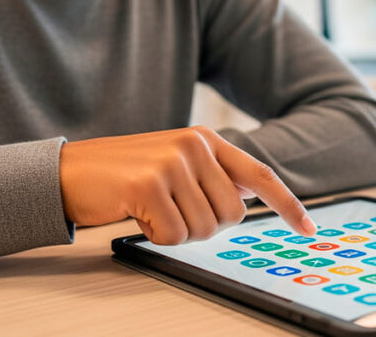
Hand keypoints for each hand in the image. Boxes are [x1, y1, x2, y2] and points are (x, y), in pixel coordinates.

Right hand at [58, 126, 316, 243]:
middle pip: (231, 216)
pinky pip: (174, 236)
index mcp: (204, 140)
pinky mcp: (149, 184)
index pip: (259, 175)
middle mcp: (193, 145)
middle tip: (171, 213)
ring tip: (150, 210)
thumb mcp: (174, 164)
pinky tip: (137, 215)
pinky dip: (156, 236)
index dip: (288, 204)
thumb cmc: (121, 175)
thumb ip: (212, 176)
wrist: (68, 172)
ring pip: (203, 230)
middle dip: (204, 227)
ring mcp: (172, 163)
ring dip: (176, 232)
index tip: (308, 229)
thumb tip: (249, 198)